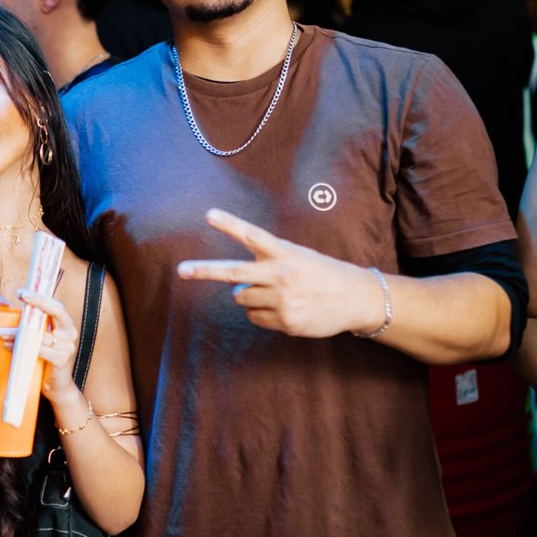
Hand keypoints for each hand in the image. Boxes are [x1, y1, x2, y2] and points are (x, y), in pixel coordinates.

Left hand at [0, 289, 81, 403]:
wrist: (56, 386)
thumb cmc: (43, 358)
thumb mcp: (32, 335)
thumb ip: (17, 317)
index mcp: (65, 323)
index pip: (56, 305)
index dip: (40, 297)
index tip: (21, 292)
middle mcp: (69, 332)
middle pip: (56, 312)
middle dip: (37, 303)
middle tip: (16, 299)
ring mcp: (67, 347)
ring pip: (40, 334)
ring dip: (18, 333)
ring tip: (1, 333)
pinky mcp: (61, 360)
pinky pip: (40, 351)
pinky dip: (22, 348)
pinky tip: (9, 346)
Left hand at [176, 208, 384, 336]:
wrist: (355, 298)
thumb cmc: (322, 274)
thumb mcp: (298, 258)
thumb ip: (268, 266)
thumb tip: (236, 290)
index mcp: (284, 253)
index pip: (252, 235)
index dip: (230, 225)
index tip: (209, 215)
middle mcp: (281, 275)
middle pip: (234, 273)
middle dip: (205, 271)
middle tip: (181, 270)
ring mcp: (282, 300)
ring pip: (243, 300)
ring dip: (251, 297)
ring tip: (278, 295)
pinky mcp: (286, 321)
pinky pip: (256, 319)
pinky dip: (263, 315)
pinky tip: (287, 310)